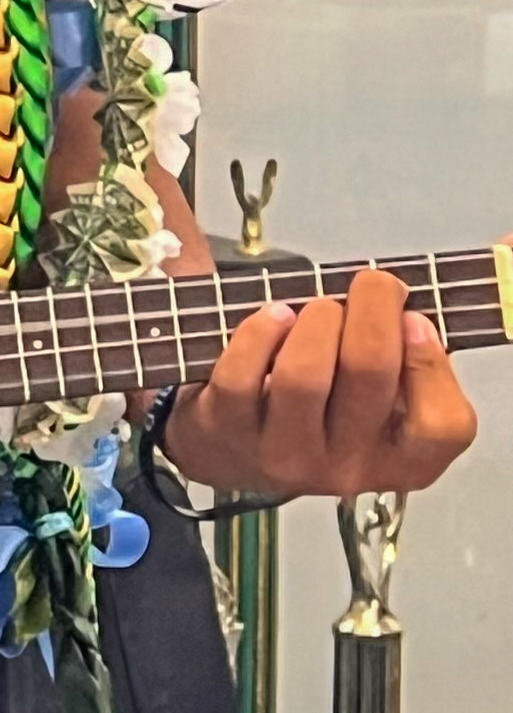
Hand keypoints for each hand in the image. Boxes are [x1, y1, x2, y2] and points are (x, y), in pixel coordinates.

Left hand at [161, 272, 476, 497]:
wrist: (232, 444)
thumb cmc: (326, 400)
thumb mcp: (390, 382)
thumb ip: (432, 338)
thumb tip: (509, 243)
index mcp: (405, 461)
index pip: (444, 425)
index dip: (431, 361)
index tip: (413, 319)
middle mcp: (350, 469)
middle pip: (370, 374)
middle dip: (372, 310)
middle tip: (369, 286)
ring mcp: (286, 457)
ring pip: (306, 375)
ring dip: (316, 319)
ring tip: (317, 306)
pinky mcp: (227, 435)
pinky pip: (244, 375)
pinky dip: (260, 331)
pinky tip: (274, 316)